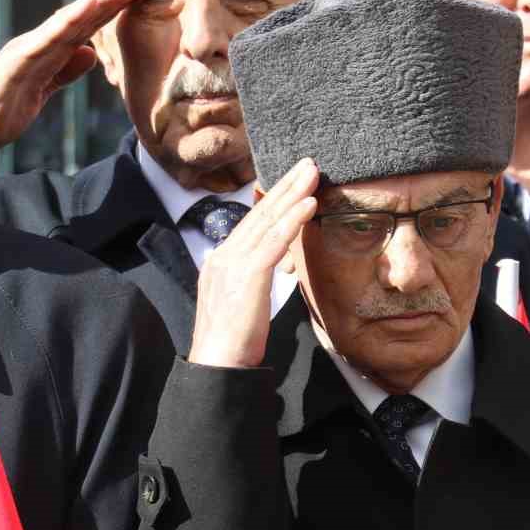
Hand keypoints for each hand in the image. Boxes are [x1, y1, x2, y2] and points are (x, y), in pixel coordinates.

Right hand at [0, 0, 146, 173]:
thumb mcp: (43, 91)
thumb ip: (65, 71)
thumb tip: (90, 52)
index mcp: (45, 51)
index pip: (84, 25)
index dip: (111, 7)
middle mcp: (36, 44)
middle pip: (79, 17)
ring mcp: (24, 51)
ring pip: (66, 23)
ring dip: (95, 3)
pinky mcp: (14, 65)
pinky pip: (43, 44)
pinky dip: (64, 26)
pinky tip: (84, 12)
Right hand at [188, 158, 318, 369]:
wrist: (217, 365)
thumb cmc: (231, 341)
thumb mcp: (236, 300)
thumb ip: (244, 276)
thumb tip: (252, 261)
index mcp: (221, 260)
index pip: (251, 222)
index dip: (273, 199)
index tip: (292, 181)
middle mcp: (224, 255)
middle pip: (260, 212)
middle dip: (284, 185)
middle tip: (307, 163)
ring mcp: (234, 262)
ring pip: (268, 220)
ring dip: (292, 192)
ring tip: (312, 172)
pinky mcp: (248, 274)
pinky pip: (274, 240)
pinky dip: (293, 219)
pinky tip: (309, 203)